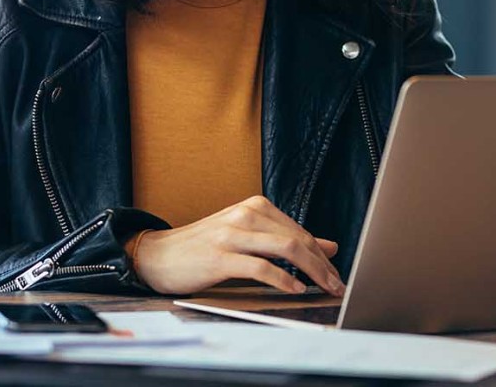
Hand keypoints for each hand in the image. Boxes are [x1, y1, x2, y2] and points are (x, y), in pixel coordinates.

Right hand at [133, 196, 344, 296]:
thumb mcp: (248, 236)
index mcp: (256, 206)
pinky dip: (283, 280)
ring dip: (312, 271)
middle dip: (323, 265)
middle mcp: (247, 214)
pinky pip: (261, 267)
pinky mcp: (220, 257)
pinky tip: (295, 289)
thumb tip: (329, 247)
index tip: (336, 274)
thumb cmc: (205, 247)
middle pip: (298, 239)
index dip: (322, 255)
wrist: (158, 254)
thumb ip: (286, 239)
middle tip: (338, 285)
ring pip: (286, 249)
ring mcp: (233, 234)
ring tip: (324, 288)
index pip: (300, 231)